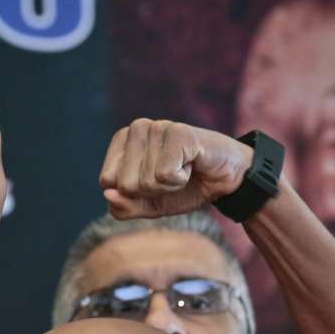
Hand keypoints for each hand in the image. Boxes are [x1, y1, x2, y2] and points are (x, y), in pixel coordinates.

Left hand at [99, 119, 251, 218]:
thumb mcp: (149, 204)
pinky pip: (165, 175)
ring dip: (169, 185)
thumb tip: (108, 195)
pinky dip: (181, 180)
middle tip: (171, 177)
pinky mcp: (178, 132)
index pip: (107, 183)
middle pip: (125, 184)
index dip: (134, 193)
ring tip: (183, 169)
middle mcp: (136, 128)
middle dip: (151, 191)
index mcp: (121, 141)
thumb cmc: (185, 187)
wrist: (227, 180)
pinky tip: (192, 165)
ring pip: (145, 180)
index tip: (155, 182)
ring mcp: (157, 127)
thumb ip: (124, 206)